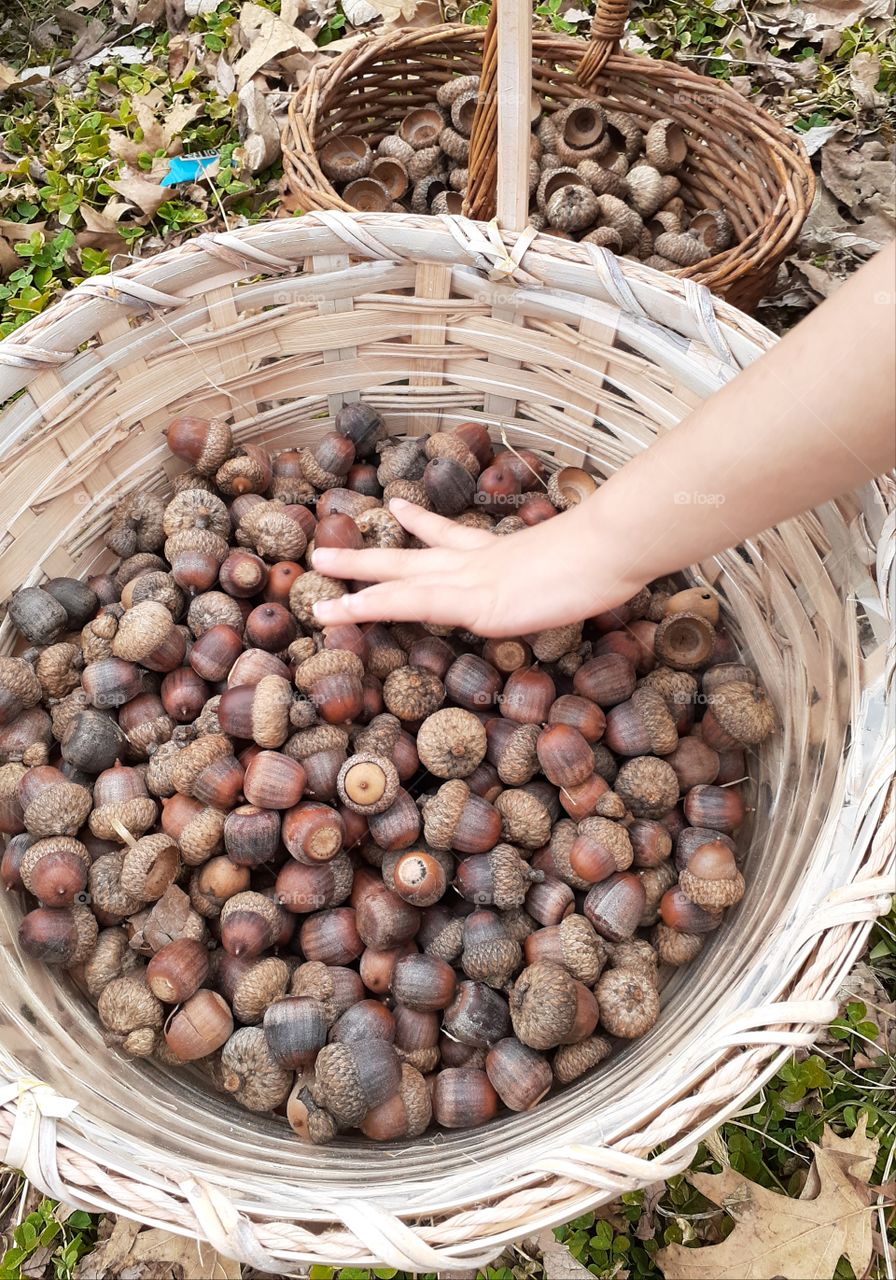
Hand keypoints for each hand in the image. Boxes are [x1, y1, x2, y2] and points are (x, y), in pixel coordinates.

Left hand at [310, 498, 641, 635]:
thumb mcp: (586, 569)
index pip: (453, 537)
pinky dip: (376, 605)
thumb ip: (570, 573)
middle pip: (412, 557)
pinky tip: (345, 608)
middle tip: (328, 549)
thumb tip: (588, 576)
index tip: (399, 509)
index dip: (423, 525)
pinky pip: (411, 604)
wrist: (612, 546)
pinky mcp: (473, 603)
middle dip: (370, 557)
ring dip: (356, 577)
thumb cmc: (610, 556)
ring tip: (317, 570)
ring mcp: (472, 582)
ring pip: (400, 578)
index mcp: (501, 554)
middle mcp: (478, 563)